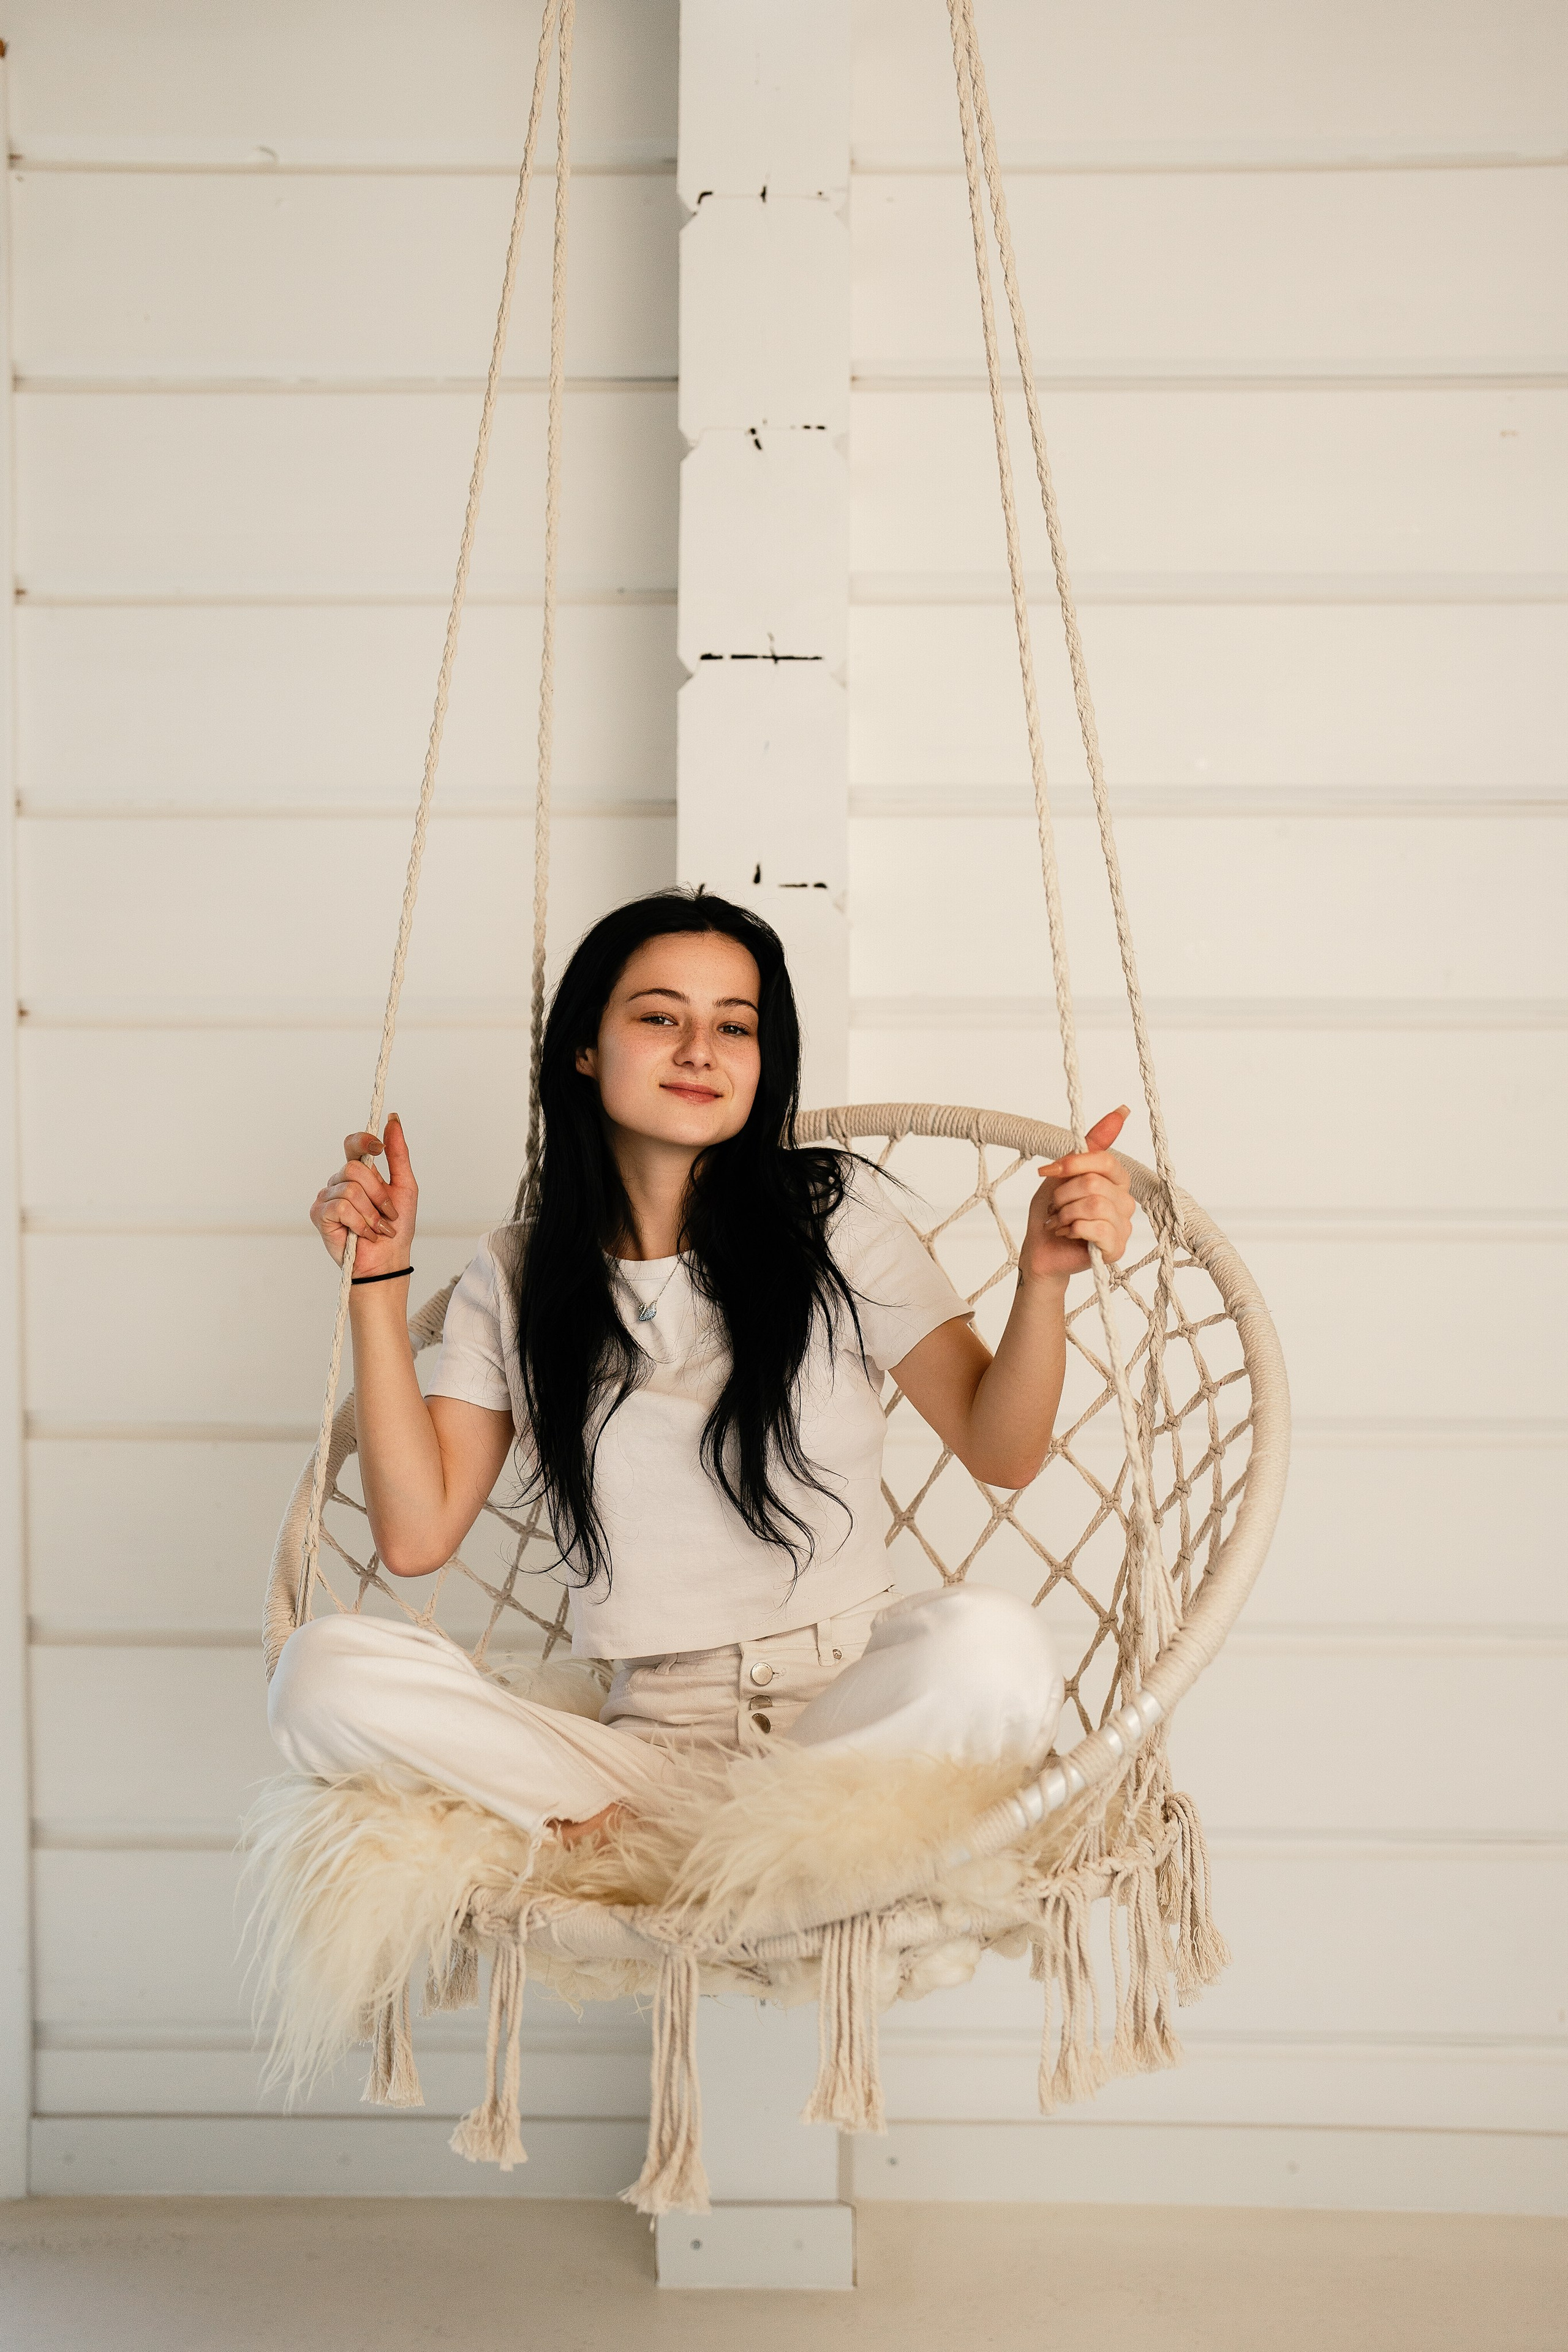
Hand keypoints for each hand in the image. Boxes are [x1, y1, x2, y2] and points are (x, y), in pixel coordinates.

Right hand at [309, 1112, 418, 1277]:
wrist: (388, 1259)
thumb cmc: (396, 1226)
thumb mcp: (405, 1186)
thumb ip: (398, 1153)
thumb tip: (394, 1120)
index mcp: (360, 1173)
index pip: (352, 1144)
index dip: (362, 1140)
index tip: (378, 1148)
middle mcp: (340, 1181)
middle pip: (354, 1169)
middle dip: (378, 1194)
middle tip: (388, 1214)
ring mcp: (327, 1197)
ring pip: (350, 1190)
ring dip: (371, 1214)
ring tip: (376, 1228)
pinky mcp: (319, 1214)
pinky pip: (340, 1208)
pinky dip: (359, 1223)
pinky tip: (363, 1234)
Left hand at [1020, 1105, 1135, 1282]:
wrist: (1040, 1249)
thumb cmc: (1052, 1212)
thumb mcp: (1064, 1172)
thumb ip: (1091, 1145)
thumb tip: (1121, 1111)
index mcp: (1115, 1180)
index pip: (1105, 1160)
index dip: (1073, 1163)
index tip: (1047, 1170)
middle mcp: (1125, 1201)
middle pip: (1094, 1183)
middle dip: (1063, 1194)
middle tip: (1055, 1206)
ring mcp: (1123, 1226)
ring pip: (1094, 1205)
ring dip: (1065, 1213)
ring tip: (1058, 1221)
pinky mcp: (1115, 1248)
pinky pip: (1097, 1229)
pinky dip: (1072, 1229)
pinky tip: (1066, 1234)